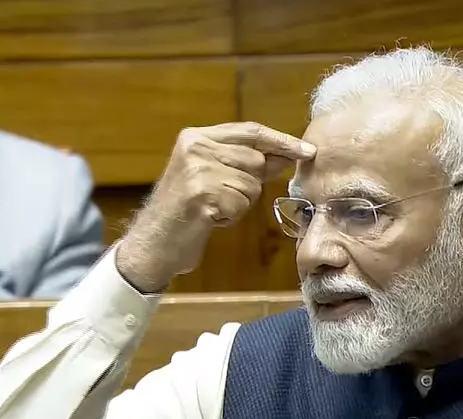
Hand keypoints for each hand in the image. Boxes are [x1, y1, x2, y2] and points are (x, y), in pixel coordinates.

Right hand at [117, 122, 315, 292]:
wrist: (154, 243)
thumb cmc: (186, 212)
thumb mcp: (213, 178)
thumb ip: (247, 163)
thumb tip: (287, 154)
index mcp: (196, 137)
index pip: (251, 131)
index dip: (282, 141)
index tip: (307, 151)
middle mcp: (195, 147)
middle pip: (255, 160)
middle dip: (249, 185)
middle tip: (221, 199)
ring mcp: (197, 169)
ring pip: (250, 184)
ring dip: (238, 203)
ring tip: (211, 209)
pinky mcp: (201, 193)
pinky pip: (240, 204)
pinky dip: (230, 217)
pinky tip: (209, 219)